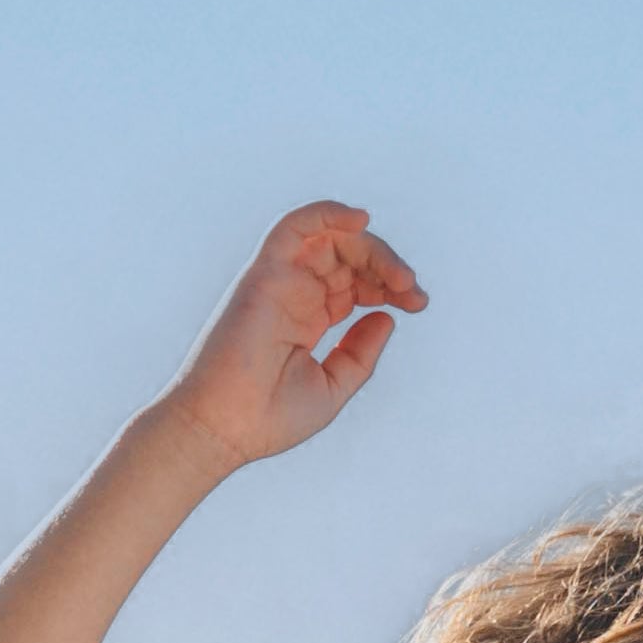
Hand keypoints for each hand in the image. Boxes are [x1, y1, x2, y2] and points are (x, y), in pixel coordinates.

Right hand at [162, 202, 425, 469]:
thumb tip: (387, 316)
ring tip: (398, 276)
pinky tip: (361, 221)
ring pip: (331, 239)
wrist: (225, 428)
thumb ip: (360, 352)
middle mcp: (294, 294)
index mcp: (308, 319)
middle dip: (387, 267)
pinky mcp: (265, 273)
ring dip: (371, 248)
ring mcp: (280, 281)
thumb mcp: (333, 386)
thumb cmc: (269, 418)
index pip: (354, 284)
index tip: (417, 302)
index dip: (390, 284)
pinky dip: (327, 214)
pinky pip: (295, 227)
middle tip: (412, 291)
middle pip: (349, 257)